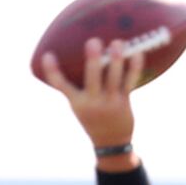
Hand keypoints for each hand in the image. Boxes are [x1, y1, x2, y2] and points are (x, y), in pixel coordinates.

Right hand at [40, 37, 143, 151]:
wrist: (110, 142)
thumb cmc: (94, 117)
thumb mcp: (81, 106)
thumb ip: (79, 86)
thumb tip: (83, 58)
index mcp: (77, 102)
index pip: (61, 85)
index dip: (52, 71)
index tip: (48, 56)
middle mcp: (91, 102)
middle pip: (92, 78)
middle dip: (93, 60)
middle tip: (93, 41)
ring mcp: (108, 102)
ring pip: (113, 78)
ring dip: (116, 59)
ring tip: (117, 43)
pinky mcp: (123, 102)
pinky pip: (130, 82)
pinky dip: (134, 67)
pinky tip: (137, 53)